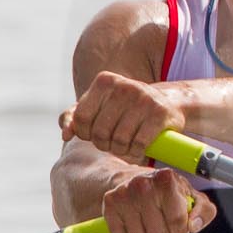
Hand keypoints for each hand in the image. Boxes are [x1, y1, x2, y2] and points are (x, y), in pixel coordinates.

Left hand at [62, 71, 189, 161]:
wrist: (167, 102)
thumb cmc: (125, 108)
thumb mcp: (98, 106)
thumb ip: (75, 117)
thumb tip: (65, 134)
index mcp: (104, 81)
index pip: (81, 118)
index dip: (85, 134)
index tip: (95, 135)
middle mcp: (124, 86)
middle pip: (100, 132)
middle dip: (105, 144)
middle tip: (113, 142)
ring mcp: (144, 99)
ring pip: (119, 141)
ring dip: (122, 150)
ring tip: (126, 145)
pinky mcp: (160, 113)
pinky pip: (139, 144)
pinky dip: (137, 151)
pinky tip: (139, 146)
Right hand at [100, 168, 214, 232]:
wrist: (131, 178)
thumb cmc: (163, 189)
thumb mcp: (191, 195)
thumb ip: (204, 211)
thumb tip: (193, 226)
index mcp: (166, 179)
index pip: (179, 222)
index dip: (181, 229)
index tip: (178, 223)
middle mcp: (142, 185)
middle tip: (164, 227)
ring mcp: (123, 194)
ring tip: (150, 227)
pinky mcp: (109, 204)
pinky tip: (136, 228)